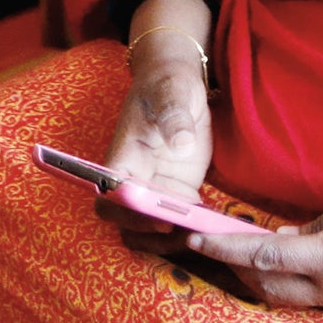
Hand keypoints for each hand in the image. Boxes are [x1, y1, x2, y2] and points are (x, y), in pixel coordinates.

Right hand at [102, 0, 213, 253]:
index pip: (109, 198)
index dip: (128, 216)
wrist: (177, 81)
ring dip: (170, 241)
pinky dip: (190, 231)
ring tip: (202, 238)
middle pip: (127, 223)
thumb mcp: (172, 92)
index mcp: (123, 157)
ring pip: (150, 228)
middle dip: (151, 238)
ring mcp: (156, 186)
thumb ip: (174, 116)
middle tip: (186, 238)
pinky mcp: (178, 190)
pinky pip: (177, 220)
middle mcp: (135, 178)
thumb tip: (180, 144)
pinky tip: (213, 231)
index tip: (160, 220)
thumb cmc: (168, 83)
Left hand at [184, 169, 322, 311]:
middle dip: (234, 267)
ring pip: (289, 297)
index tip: (194, 239)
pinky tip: (278, 256)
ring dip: (259, 276)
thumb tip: (284, 242)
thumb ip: (318, 222)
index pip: (266, 260)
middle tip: (206, 240)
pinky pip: (314, 295)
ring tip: (235, 247)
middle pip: (269, 288)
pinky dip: (287, 278)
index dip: (226, 250)